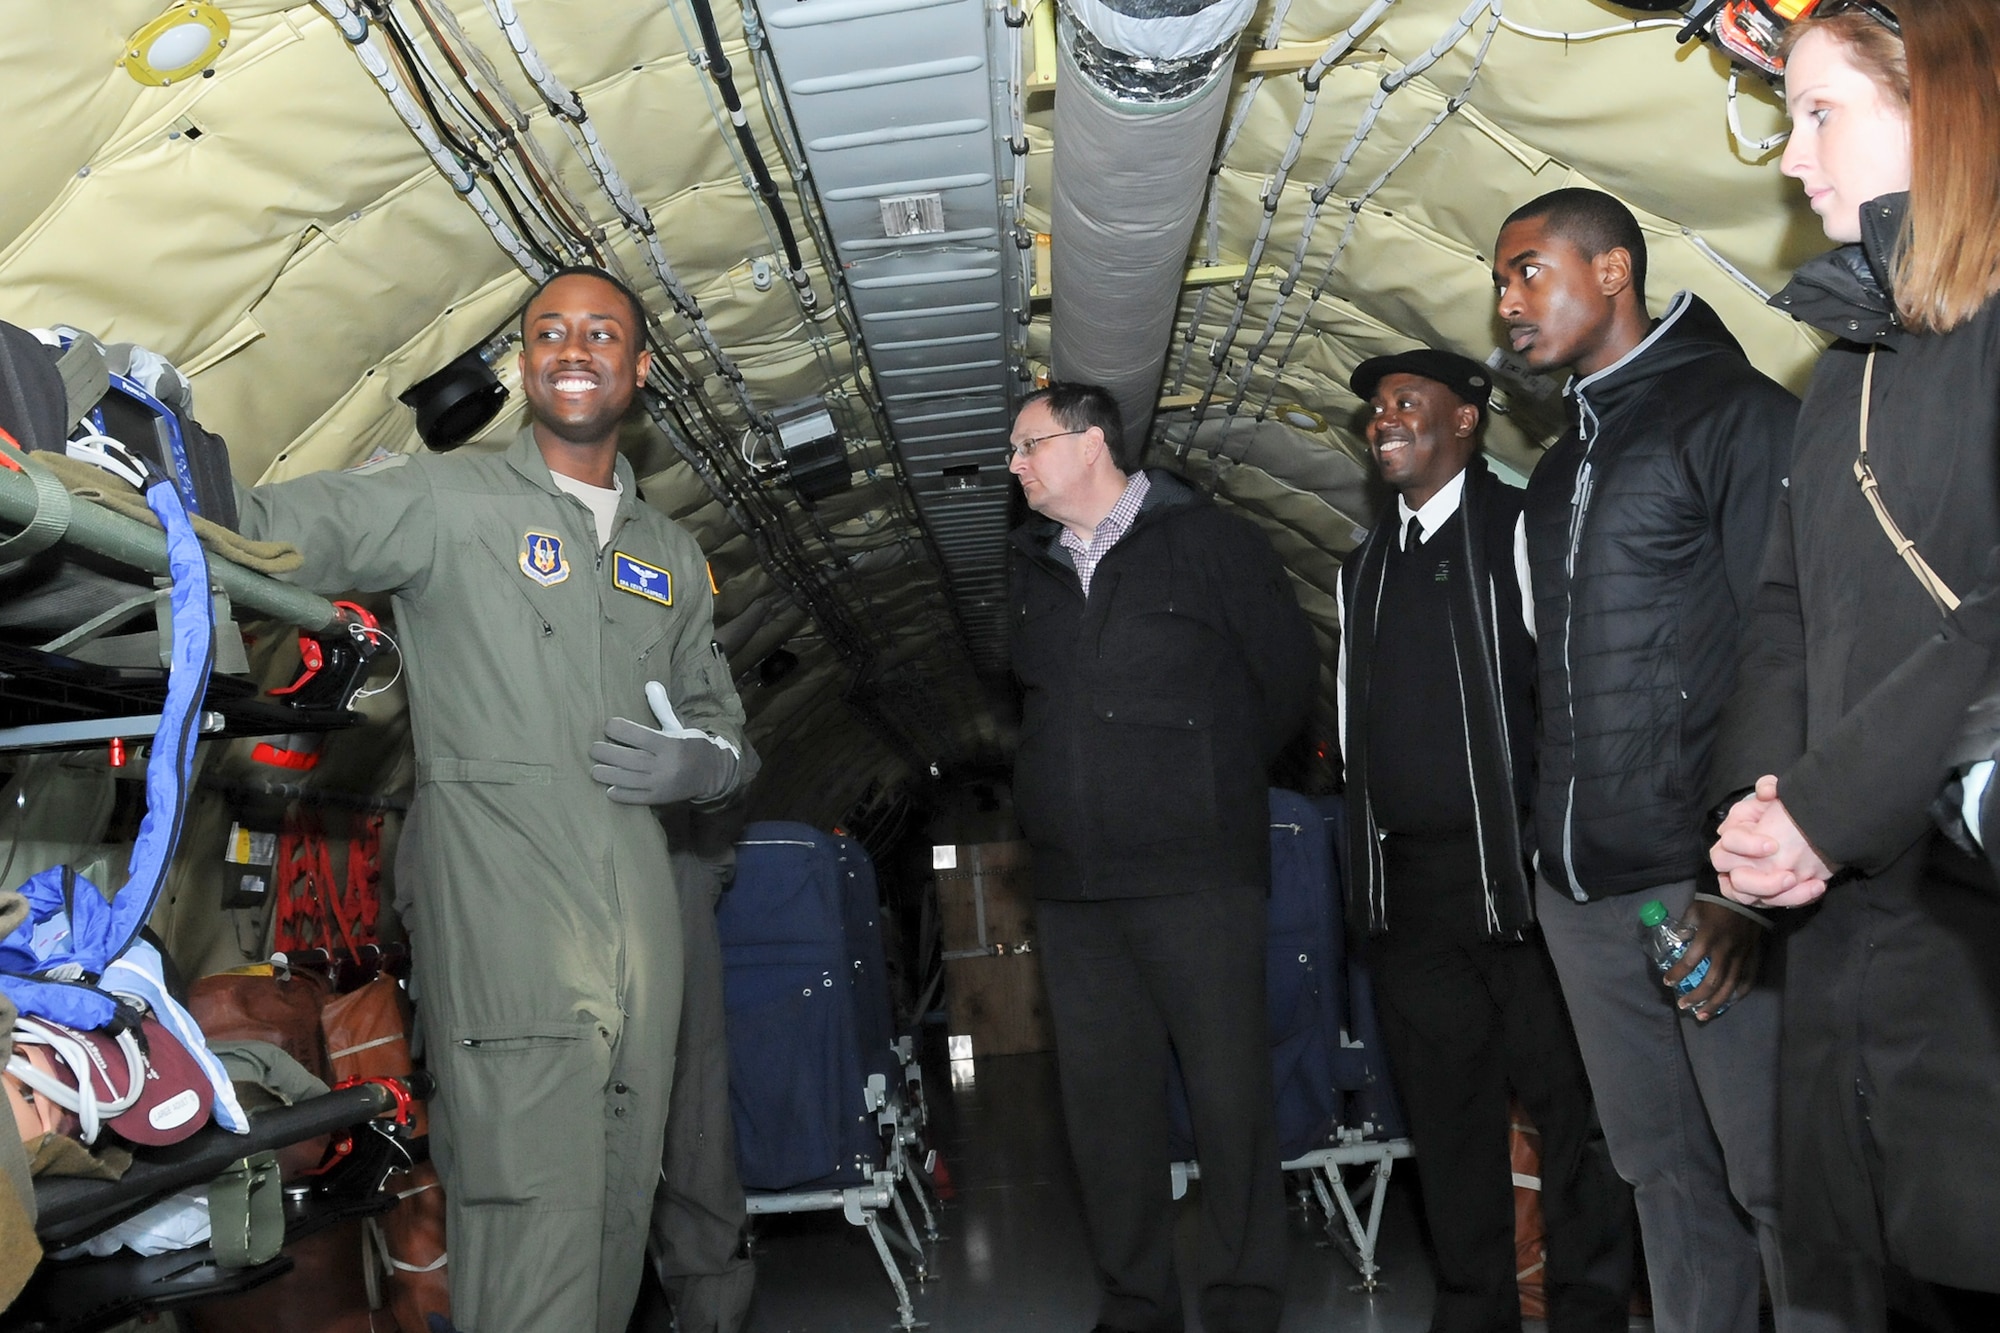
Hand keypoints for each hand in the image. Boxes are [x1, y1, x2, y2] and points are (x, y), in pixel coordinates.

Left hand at [589, 681, 737, 805]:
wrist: (713, 774)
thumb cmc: (691, 746)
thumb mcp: (678, 726)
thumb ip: (662, 708)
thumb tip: (650, 684)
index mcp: (670, 744)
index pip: (639, 736)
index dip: (619, 729)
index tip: (608, 725)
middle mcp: (665, 765)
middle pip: (629, 759)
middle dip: (607, 753)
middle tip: (593, 749)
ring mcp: (662, 784)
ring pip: (628, 780)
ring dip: (608, 775)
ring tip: (595, 770)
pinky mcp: (659, 798)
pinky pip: (636, 798)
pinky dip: (621, 794)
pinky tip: (609, 789)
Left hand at [1663, 898, 1762, 1019]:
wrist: (1747, 895)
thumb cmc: (1716, 902)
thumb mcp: (1695, 910)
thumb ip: (1685, 926)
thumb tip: (1679, 939)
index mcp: (1708, 937)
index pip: (1690, 961)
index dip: (1678, 974)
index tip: (1668, 982)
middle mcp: (1726, 950)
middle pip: (1712, 981)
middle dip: (1696, 997)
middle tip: (1683, 1005)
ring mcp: (1742, 955)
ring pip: (1730, 986)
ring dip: (1715, 1003)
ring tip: (1703, 1015)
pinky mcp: (1754, 955)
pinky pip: (1749, 978)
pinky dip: (1740, 992)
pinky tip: (1730, 1002)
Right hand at [1709, 774, 1835, 906]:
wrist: (1809, 831)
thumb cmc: (1785, 815)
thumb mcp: (1777, 796)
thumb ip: (1769, 787)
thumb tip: (1767, 791)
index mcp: (1734, 838)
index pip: (1728, 844)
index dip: (1747, 847)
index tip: (1773, 845)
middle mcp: (1735, 863)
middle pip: (1733, 879)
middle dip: (1760, 882)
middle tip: (1789, 876)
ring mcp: (1748, 882)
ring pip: (1748, 898)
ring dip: (1775, 895)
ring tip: (1803, 884)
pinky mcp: (1765, 896)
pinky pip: (1772, 904)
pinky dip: (1794, 898)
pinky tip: (1817, 886)